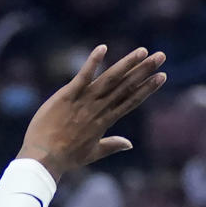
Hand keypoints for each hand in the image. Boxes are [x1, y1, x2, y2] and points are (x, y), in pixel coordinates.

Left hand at [18, 44, 165, 180]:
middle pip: (126, 86)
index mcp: (106, 121)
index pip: (131, 100)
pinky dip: (93, 62)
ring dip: (127, 64)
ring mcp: (84, 101)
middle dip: (145, 70)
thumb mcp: (92, 153)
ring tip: (143, 51)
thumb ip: (112, 146)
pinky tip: (103, 48)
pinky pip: (82, 76)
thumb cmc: (66, 157)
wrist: (43, 158)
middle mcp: (99, 108)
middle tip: (161, 56)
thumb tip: (130, 144)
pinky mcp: (67, 95)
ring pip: (110, 79)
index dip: (148, 88)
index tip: (162, 76)